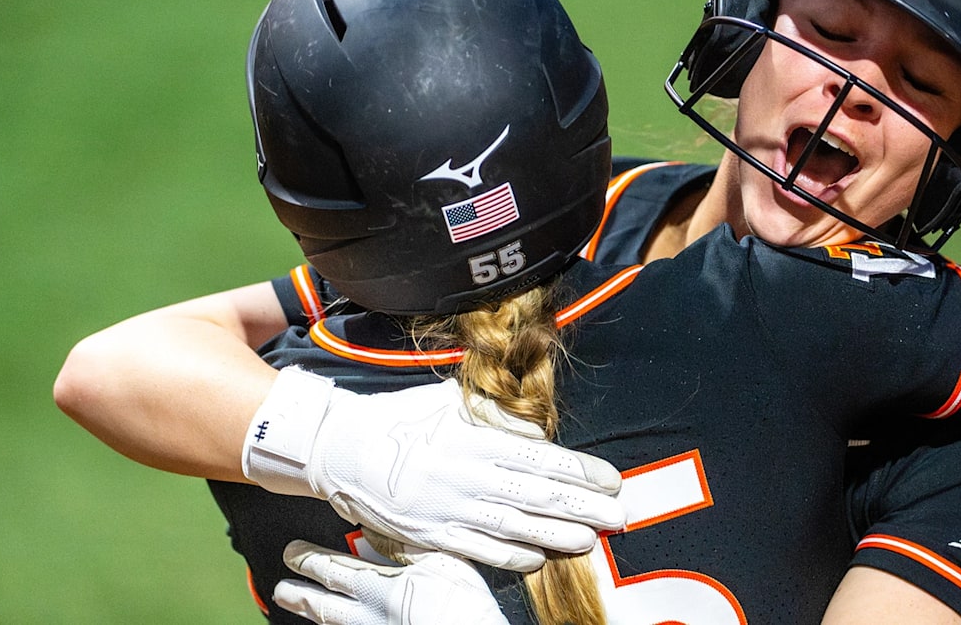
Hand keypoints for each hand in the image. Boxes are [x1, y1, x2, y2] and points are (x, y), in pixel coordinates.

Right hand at [243, 369, 624, 570]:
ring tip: (591, 539)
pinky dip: (511, 555)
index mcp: (473, 440)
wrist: (340, 449)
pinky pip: (477, 549)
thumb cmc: (400, 418)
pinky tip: (539, 557)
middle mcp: (465, 477)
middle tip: (619, 516)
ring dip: (556, 535)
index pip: (539, 459)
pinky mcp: (430, 534)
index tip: (611, 479)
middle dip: (582, 507)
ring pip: (514, 526)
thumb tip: (536, 434)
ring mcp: (448, 509)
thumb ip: (494, 418)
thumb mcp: (449, 403)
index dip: (579, 472)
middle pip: (536, 496)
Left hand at [275, 539, 509, 624]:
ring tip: (295, 606)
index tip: (291, 552)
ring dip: (311, 614)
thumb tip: (372, 527)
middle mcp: (367, 614)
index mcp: (377, 587)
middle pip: (323, 604)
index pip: (332, 570)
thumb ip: (402, 544)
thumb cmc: (460, 602)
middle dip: (300, 593)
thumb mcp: (438, 561)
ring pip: (332, 624)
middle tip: (279, 588)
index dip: (308, 560)